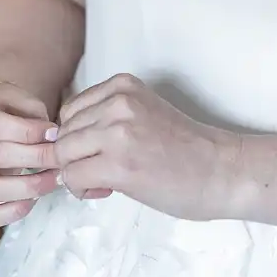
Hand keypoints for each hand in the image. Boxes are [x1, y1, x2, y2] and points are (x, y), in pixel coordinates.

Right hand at [0, 81, 62, 226]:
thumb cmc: (3, 106)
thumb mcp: (15, 96)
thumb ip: (30, 114)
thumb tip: (51, 138)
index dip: (24, 131)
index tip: (53, 133)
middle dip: (33, 157)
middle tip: (60, 157)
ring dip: (28, 186)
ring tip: (55, 178)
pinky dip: (12, 212)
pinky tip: (34, 200)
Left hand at [55, 73, 242, 219]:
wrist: (220, 171)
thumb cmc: (185, 149)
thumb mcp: (143, 113)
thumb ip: (106, 117)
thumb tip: (57, 141)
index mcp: (123, 86)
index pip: (70, 112)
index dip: (78, 138)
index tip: (101, 153)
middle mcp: (118, 103)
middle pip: (63, 134)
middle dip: (75, 158)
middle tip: (103, 172)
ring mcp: (117, 132)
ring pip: (63, 155)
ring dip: (77, 174)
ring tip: (105, 181)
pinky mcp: (118, 165)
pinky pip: (72, 178)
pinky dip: (81, 190)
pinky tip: (107, 190)